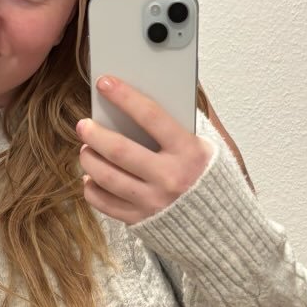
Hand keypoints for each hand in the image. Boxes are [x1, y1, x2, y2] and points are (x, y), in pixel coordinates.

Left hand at [77, 76, 212, 224]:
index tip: (105, 83)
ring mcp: (154, 201)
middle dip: (94, 134)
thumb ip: (190, 117)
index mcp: (189, 152)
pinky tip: (91, 177)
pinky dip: (91, 188)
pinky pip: (104, 204)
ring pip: (106, 177)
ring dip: (89, 160)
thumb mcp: (212, 143)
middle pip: (119, 150)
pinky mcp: (141, 220)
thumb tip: (164, 86)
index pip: (151, 116)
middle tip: (83, 125)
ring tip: (85, 149)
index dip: (124, 96)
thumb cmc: (212, 176)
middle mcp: (170, 177)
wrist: (223, 223)